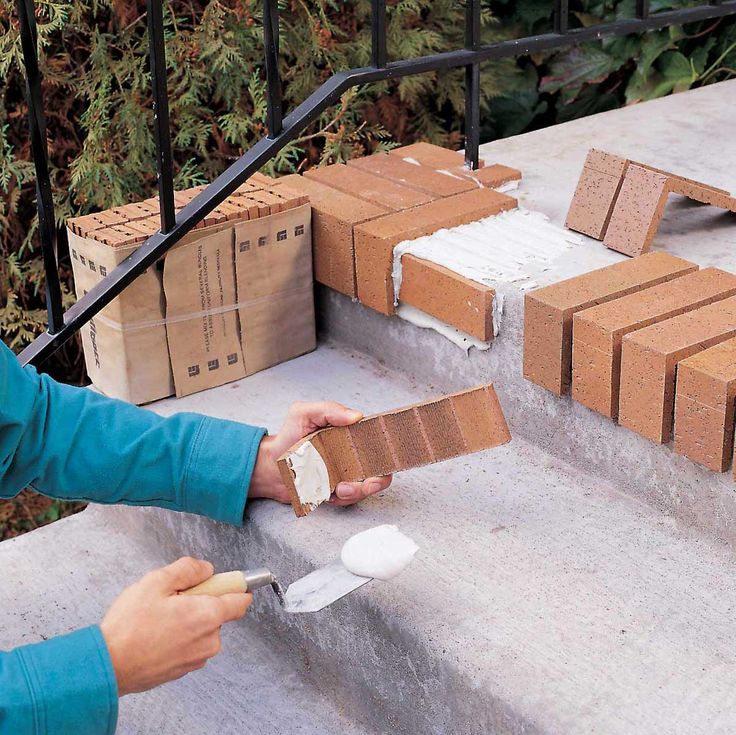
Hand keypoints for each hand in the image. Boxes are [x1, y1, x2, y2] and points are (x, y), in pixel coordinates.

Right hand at [100, 557, 250, 694]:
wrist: (107, 666)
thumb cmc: (130, 626)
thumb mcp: (157, 581)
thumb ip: (189, 569)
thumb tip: (207, 570)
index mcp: (208, 616)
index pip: (241, 600)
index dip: (234, 586)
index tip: (221, 581)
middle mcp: (209, 641)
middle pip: (218, 612)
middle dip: (200, 602)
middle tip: (172, 599)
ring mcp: (196, 659)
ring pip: (202, 629)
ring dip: (188, 620)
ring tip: (158, 619)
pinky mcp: (183, 670)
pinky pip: (190, 645)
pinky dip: (179, 637)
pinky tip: (155, 635)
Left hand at [249, 401, 391, 506]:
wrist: (270, 465)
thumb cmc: (288, 436)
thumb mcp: (303, 413)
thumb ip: (329, 410)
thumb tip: (356, 416)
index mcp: (350, 436)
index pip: (378, 442)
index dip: (388, 451)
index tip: (387, 457)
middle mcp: (352, 457)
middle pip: (380, 471)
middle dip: (379, 480)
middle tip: (369, 483)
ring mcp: (345, 476)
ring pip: (365, 489)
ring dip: (358, 492)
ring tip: (341, 489)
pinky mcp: (335, 493)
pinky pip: (347, 501)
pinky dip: (341, 499)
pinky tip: (328, 494)